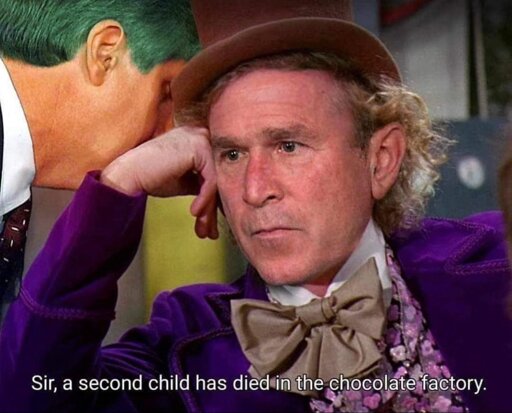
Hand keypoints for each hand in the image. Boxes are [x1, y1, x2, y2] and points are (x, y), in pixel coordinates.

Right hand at [101, 127, 217, 238]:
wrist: (128, 174)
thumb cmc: (151, 177)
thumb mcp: (184, 181)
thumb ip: (202, 183)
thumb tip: (221, 200)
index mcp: (197, 139)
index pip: (214, 173)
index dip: (213, 201)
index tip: (208, 225)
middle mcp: (201, 134)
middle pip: (218, 177)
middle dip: (213, 209)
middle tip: (209, 233)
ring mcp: (201, 138)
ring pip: (216, 180)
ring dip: (209, 209)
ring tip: (202, 229)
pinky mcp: (199, 146)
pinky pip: (210, 179)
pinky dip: (205, 199)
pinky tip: (195, 213)